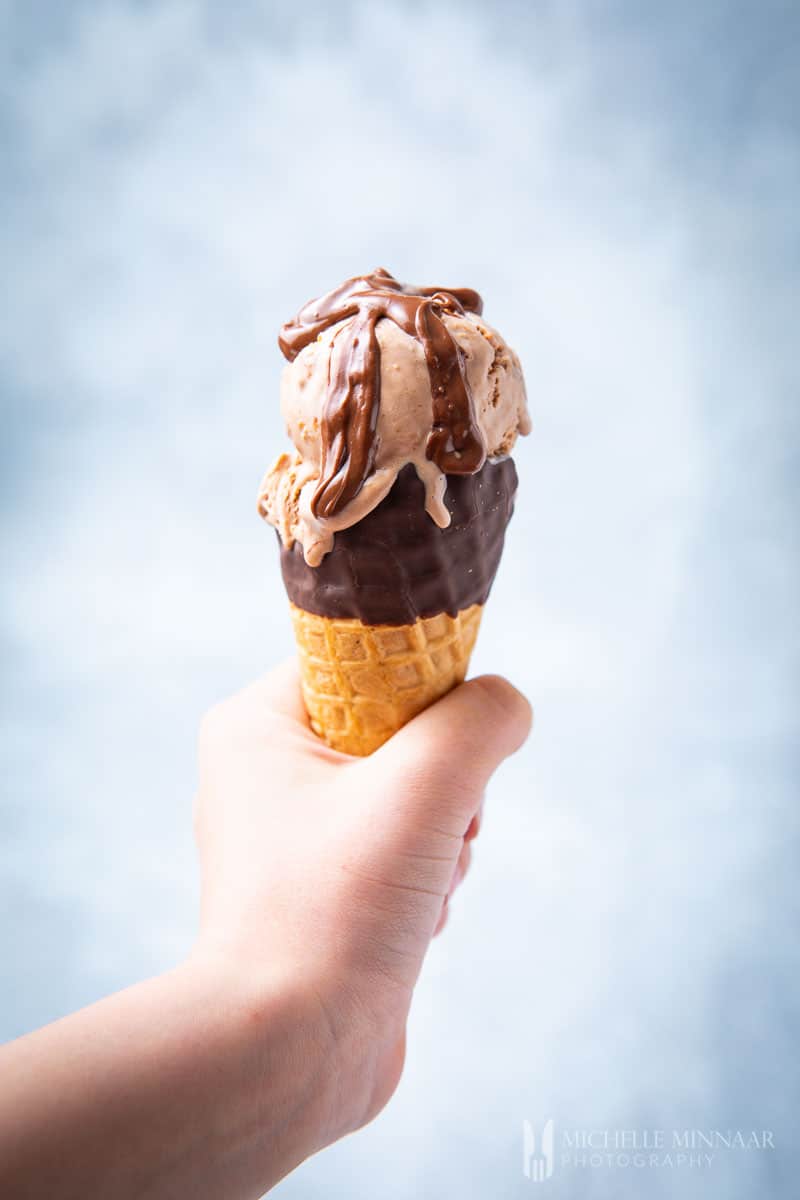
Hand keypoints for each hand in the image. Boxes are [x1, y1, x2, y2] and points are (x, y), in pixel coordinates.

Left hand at [192, 660, 531, 1147]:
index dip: (422, 687)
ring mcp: (296, 840)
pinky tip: (416, 921)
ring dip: (445, 839)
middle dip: (445, 783)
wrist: (291, 1053)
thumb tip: (507, 705)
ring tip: (425, 885)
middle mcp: (267, 776)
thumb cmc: (337, 905)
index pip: (359, 660)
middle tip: (443, 823)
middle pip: (397, 733)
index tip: (455, 733)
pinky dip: (429, 881)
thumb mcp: (425, 784)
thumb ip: (481, 719)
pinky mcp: (325, 894)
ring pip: (412, 798)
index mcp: (257, 727)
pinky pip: (402, 854)